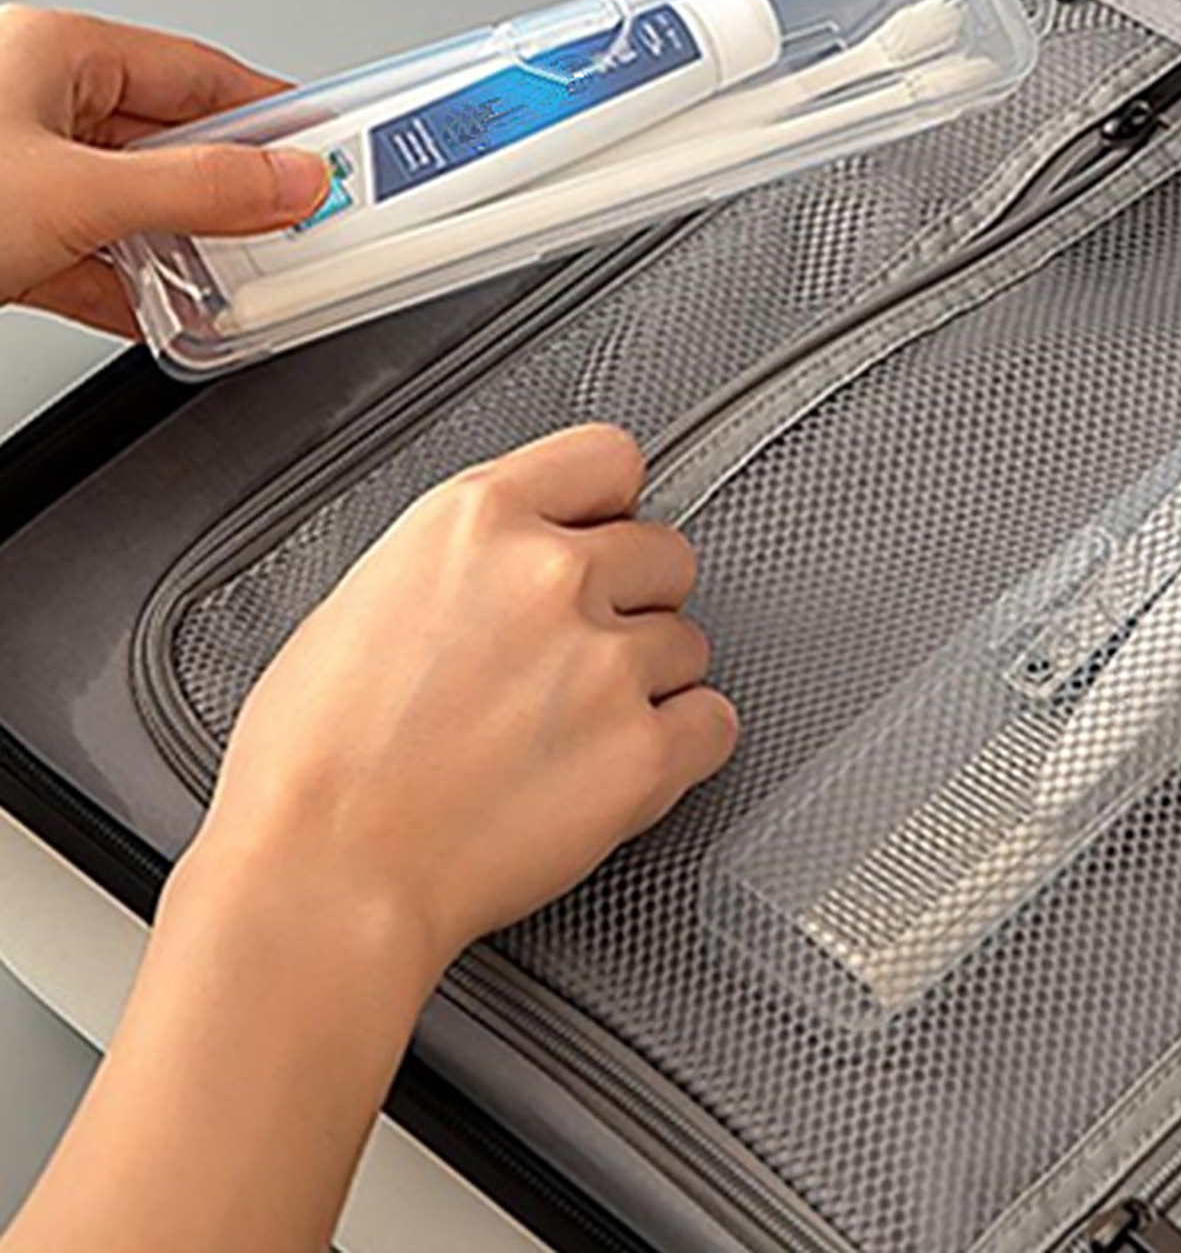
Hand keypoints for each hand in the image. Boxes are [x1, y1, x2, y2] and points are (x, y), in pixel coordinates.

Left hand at [0, 5, 328, 333]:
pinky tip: (167, 314)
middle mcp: (34, 106)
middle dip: (233, 196)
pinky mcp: (1, 236)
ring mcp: (18, 174)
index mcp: (55, 55)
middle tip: (297, 229)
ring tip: (236, 284)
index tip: (329, 151)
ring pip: (132, 209)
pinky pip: (91, 260)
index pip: (200, 75)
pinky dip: (133, 291)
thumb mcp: (77, 190)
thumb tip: (292, 181)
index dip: (272, 114)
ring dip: (184, 251)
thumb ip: (198, 190)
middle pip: (172, 148)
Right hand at [180, 423, 738, 979]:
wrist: (321, 876)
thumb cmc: (314, 759)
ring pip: (688, 643)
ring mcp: (605, 662)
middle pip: (666, 553)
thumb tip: (519, 556)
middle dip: (633, 599)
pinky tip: (618, 766)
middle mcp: (552, 574)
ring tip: (573, 729)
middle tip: (578, 654)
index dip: (608, 504)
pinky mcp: (642, 752)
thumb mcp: (368, 595)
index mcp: (477, 519)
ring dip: (649, 681)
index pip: (609, 457)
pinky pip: (714, 723)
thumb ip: (466, 556)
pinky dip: (682, 747)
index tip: (602, 533)